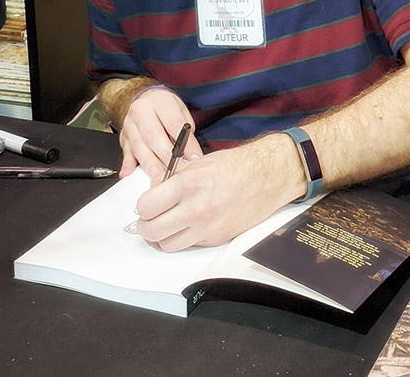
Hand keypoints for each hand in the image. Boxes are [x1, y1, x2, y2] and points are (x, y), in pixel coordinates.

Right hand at [119, 87, 202, 178]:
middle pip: (153, 135)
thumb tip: (192, 155)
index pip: (173, 123)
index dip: (184, 142)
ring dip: (150, 164)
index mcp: (159, 100)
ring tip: (160, 177)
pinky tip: (129, 173)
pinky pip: (125, 152)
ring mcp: (130, 123)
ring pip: (139, 146)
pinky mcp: (124, 137)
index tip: (193, 157)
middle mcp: (141, 110)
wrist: (146, 100)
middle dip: (166, 156)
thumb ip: (186, 132)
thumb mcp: (181, 112)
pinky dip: (128, 164)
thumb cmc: (166, 108)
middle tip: (177, 170)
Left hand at [135, 133, 305, 250]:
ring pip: (167, 244)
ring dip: (161, 236)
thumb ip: (172, 179)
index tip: (146, 204)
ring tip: (166, 224)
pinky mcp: (216, 239)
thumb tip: (153, 191)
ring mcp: (207, 227)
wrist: (266, 177)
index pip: (147, 206)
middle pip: (153, 231)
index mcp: (188, 184)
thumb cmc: (235, 167)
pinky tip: (185, 225)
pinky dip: (181, 239)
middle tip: (148, 219)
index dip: (143, 206)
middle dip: (146, 225)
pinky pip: (187, 246)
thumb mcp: (197, 163)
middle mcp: (196, 208)